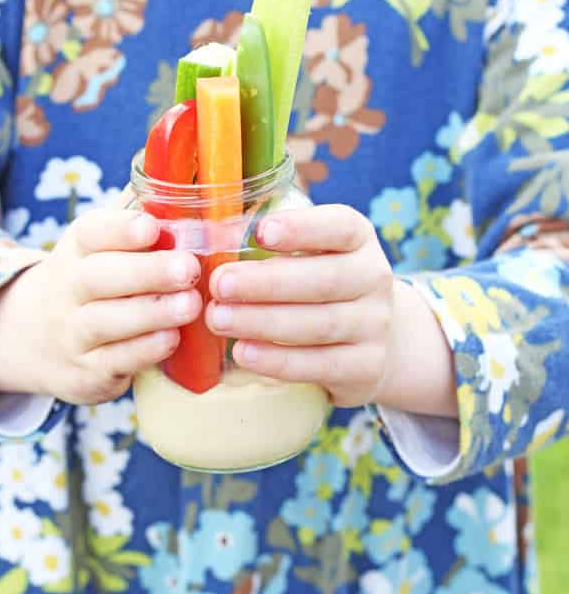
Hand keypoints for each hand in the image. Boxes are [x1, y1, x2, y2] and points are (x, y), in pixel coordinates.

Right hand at [0, 207, 201, 404]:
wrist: (33, 340)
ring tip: (191, 305)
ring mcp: (74, 333)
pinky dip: (143, 351)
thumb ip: (136, 211)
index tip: (152, 227)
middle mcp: (68, 289)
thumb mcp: (102, 246)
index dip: (120, 229)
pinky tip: (173, 340)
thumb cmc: (93, 281)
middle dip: (146, 273)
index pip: (90, 233)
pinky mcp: (86, 372)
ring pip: (106, 322)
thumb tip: (171, 162)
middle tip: (189, 269)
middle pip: (98, 278)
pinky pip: (114, 361)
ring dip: (151, 314)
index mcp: (77, 250)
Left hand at [205, 204, 456, 414]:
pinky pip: (319, 365)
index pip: (339, 227)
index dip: (301, 228)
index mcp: (358, 240)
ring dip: (263, 322)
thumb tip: (213, 237)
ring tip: (219, 319)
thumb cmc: (324, 284)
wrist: (380, 339)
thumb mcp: (314, 254)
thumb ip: (273, 243)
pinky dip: (278, 360)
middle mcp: (373, 279)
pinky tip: (243, 353)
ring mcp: (375, 325)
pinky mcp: (367, 366)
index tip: (260, 232)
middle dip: (265, 283)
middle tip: (219, 284)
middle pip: (323, 280)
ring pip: (318, 325)